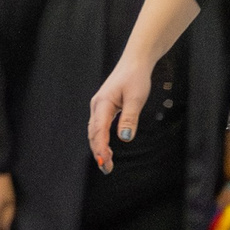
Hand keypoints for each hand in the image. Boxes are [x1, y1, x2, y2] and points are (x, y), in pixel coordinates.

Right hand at [88, 53, 154, 172]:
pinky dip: (101, 139)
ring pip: (94, 131)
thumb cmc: (136, 77)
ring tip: (106, 162)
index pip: (99, 131)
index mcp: (103, 104)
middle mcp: (97, 106)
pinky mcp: (104, 107)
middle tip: (106, 168)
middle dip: (98, 152)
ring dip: (98, 147)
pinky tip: (107, 148)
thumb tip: (125, 138)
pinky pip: (98, 127)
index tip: (104, 163)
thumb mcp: (136, 98)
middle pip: (93, 134)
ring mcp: (99, 106)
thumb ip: (129, 118)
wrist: (135, 61)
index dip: (100, 148)